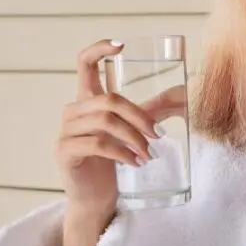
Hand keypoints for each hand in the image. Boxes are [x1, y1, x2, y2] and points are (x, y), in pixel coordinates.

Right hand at [55, 39, 159, 245]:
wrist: (94, 199)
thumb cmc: (111, 163)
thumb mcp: (127, 133)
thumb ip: (142, 113)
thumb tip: (180, 95)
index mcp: (86, 100)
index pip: (84, 63)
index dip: (99, 49)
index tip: (122, 45)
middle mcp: (72, 111)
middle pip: (109, 99)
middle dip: (139, 117)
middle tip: (159, 136)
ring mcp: (65, 131)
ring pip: (106, 121)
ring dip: (134, 138)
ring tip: (149, 154)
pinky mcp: (65, 151)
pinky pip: (98, 144)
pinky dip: (122, 152)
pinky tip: (135, 162)